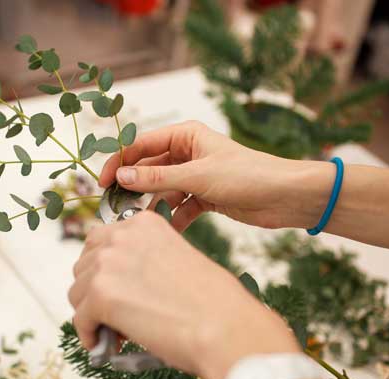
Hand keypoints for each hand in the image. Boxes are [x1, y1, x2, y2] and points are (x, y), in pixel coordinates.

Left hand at [68, 211, 299, 378]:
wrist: (223, 324)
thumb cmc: (211, 300)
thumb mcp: (175, 258)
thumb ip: (143, 260)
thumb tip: (119, 283)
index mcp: (143, 223)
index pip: (100, 239)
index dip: (103, 268)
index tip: (111, 286)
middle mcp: (122, 236)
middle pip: (84, 264)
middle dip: (93, 289)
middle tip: (112, 311)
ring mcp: (109, 263)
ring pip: (77, 292)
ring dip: (91, 313)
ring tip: (113, 329)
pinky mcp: (100, 294)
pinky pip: (80, 319)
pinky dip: (89, 334)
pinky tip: (104, 344)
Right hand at [99, 121, 331, 231]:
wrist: (286, 197)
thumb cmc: (248, 175)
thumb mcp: (198, 176)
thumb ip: (158, 178)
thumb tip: (122, 176)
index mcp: (185, 136)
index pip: (141, 145)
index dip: (120, 162)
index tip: (103, 183)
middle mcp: (188, 153)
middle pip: (149, 169)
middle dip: (134, 187)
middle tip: (115, 208)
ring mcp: (196, 176)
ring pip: (163, 190)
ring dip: (153, 206)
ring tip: (140, 224)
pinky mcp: (205, 196)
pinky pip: (180, 206)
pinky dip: (174, 218)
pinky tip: (167, 231)